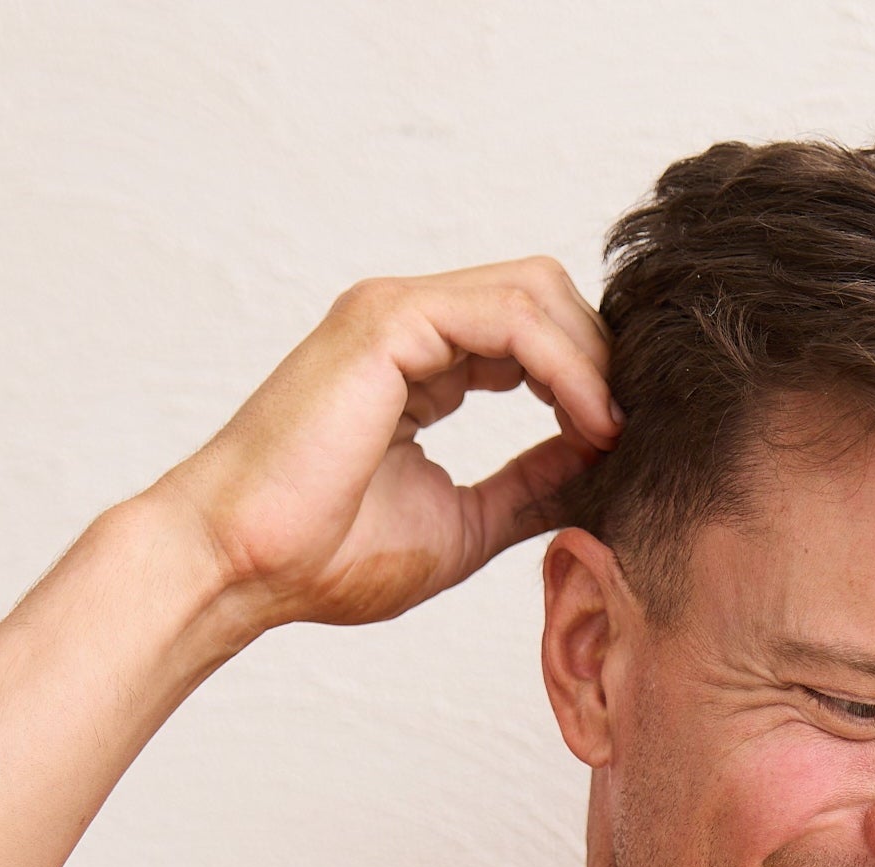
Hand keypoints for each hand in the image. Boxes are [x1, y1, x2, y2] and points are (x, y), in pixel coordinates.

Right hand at [157, 259, 620, 633]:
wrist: (244, 567)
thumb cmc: (325, 558)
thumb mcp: (465, 524)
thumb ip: (529, 487)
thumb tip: (599, 470)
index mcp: (420, 362)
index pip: (532, 332)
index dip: (590, 380)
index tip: (625, 447)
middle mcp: (407, 323)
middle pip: (545, 294)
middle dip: (602, 358)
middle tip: (631, 433)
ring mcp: (394, 314)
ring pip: (534, 290)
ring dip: (592, 360)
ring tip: (613, 432)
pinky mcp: (388, 323)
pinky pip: (509, 315)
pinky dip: (564, 366)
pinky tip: (589, 422)